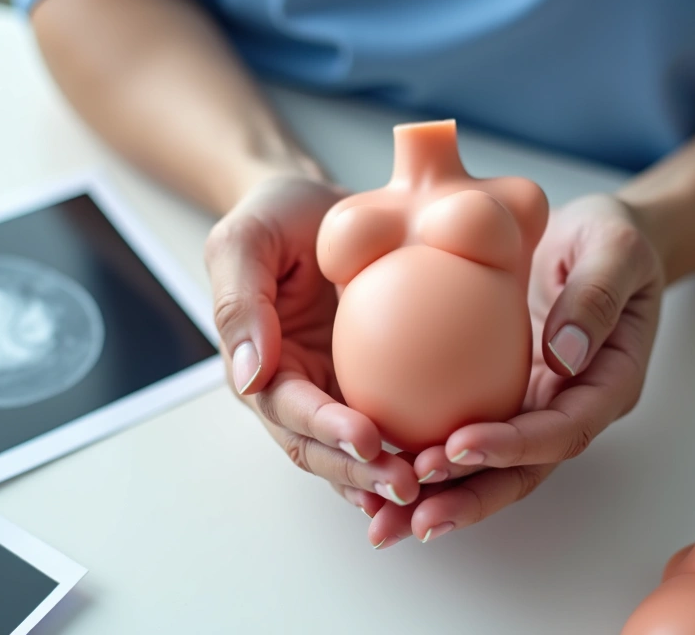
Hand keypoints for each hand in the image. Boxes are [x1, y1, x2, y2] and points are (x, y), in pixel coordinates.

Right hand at [204, 175, 421, 517]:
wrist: (320, 207)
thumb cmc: (277, 216)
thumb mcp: (244, 242)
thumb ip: (239, 304)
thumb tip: (248, 378)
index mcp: (261, 367)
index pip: (290, 411)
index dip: (326, 431)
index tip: (367, 438)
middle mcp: (298, 392)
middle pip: (323, 449)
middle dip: (361, 473)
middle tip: (409, 483)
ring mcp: (338, 393)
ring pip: (359, 452)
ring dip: (390, 476)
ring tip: (435, 487)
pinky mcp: (378, 386)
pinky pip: (398, 423)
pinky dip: (418, 447)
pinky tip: (455, 461)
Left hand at [366, 194, 665, 547]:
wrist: (595, 238)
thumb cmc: (612, 238)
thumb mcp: (616, 248)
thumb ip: (595, 296)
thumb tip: (563, 354)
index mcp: (606, 385)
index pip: (562, 431)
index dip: (514, 448)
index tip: (459, 446)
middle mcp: (566, 409)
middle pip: (521, 471)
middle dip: (469, 498)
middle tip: (415, 516)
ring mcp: (529, 406)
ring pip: (485, 466)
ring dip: (437, 497)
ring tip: (384, 522)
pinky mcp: (495, 393)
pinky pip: (456, 426)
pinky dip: (418, 452)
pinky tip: (370, 460)